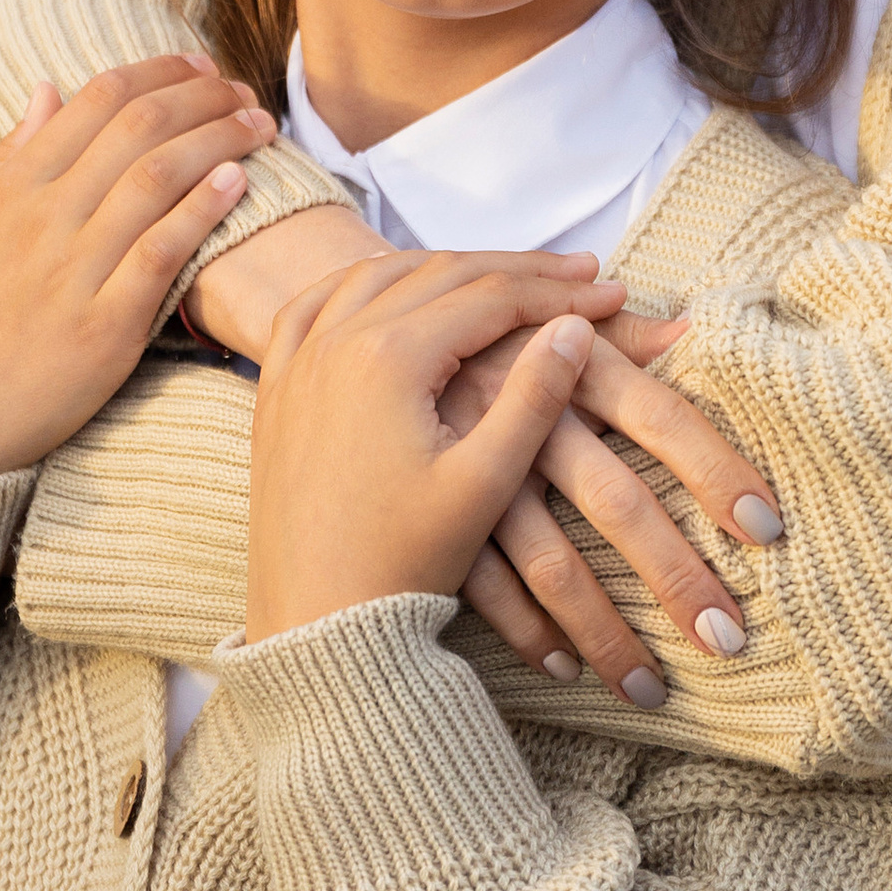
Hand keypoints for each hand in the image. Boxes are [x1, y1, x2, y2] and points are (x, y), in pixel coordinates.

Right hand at [0, 57, 275, 478]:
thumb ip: (9, 158)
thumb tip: (46, 89)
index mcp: (10, 189)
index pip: (95, 101)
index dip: (157, 73)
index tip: (199, 66)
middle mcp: (42, 219)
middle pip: (137, 129)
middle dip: (201, 97)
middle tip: (241, 90)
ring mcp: (72, 272)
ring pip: (156, 178)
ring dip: (216, 140)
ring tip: (257, 125)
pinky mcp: (103, 327)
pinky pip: (162, 253)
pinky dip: (202, 209)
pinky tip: (236, 181)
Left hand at [242, 253, 606, 640]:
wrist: (312, 623)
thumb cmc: (400, 563)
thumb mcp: (483, 483)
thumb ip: (533, 398)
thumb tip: (574, 328)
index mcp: (390, 357)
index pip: (492, 298)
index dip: (560, 293)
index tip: (614, 293)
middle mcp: (336, 341)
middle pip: (441, 273)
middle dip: (516, 270)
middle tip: (579, 271)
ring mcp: (298, 360)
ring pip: (379, 276)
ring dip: (447, 267)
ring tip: (504, 274)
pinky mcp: (276, 388)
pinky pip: (316, 304)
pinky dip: (365, 281)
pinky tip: (392, 285)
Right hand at [454, 318, 784, 702]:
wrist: (367, 354)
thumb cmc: (489, 340)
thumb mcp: (550, 321)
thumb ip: (624, 332)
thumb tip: (697, 332)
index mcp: (572, 364)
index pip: (663, 416)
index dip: (717, 469)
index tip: (768, 530)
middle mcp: (529, 418)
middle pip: (617, 502)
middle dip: (676, 574)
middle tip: (730, 638)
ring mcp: (478, 472)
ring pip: (551, 565)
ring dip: (606, 632)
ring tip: (653, 689)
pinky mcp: (436, 515)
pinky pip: (485, 588)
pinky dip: (524, 632)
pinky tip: (565, 670)